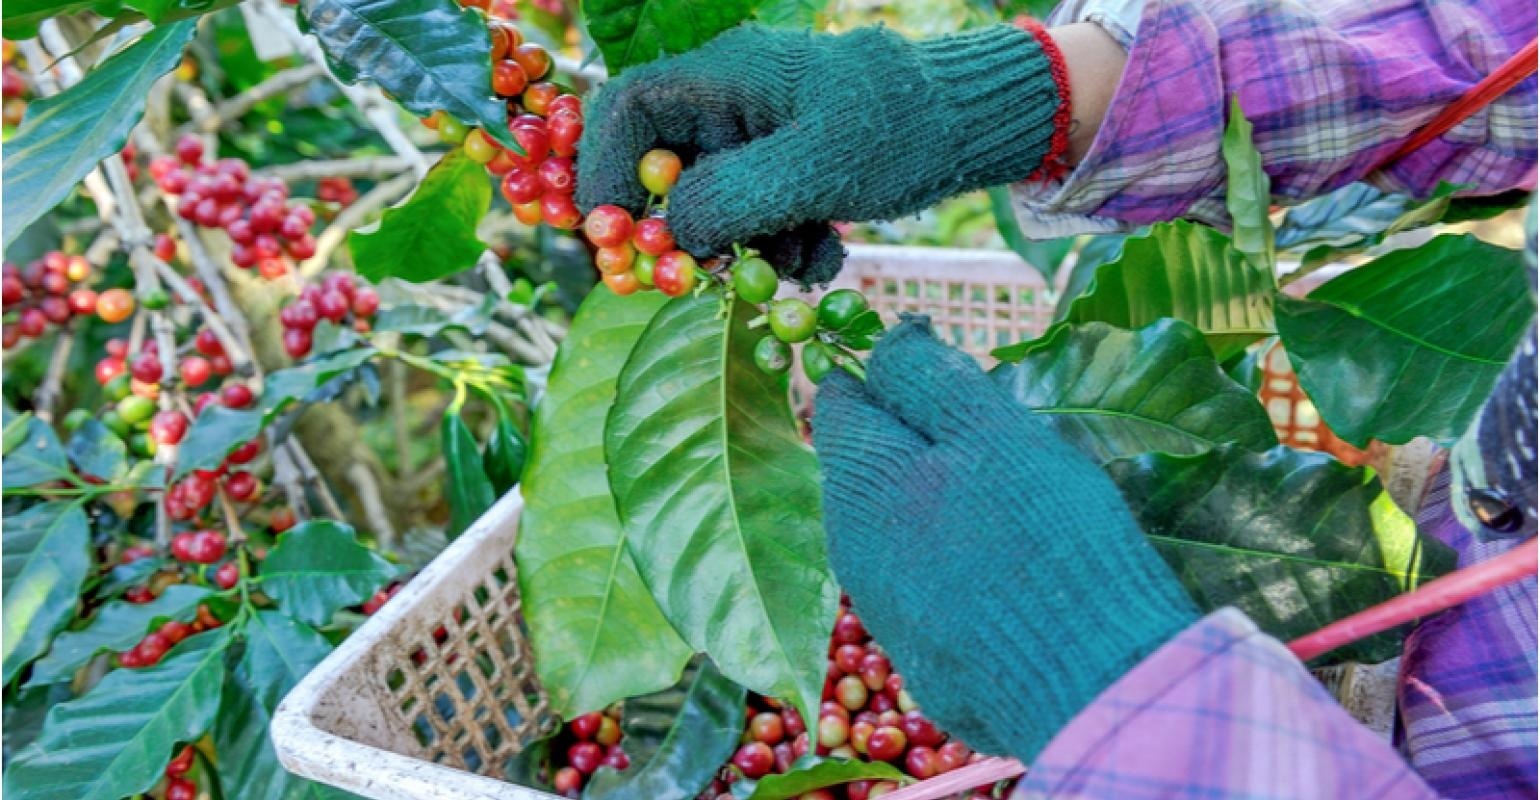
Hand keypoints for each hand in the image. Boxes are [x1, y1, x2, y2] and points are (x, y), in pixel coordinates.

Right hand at [576, 24, 1064, 284]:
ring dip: (748, 252)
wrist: (974, 125)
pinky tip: (825, 254)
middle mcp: (733, 106)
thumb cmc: (900, 127)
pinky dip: (784, 250)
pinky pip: (760, 222)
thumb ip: (734, 197)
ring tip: (799, 262)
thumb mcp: (816, 165)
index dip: (603, 170)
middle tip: (705, 276)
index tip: (609, 233)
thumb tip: (673, 235)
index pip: (627, 109)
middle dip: (689, 232)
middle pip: (667, 171)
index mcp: (725, 76)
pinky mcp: (791, 175)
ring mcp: (762, 142)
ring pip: (717, 209)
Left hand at [812, 319, 1198, 761]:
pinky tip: (1008, 568)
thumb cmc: (1045, 538)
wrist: (1088, 685)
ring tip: (1010, 503)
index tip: (943, 371)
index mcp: (859, 479)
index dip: (888, 375)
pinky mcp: (919, 653)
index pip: (843, 402)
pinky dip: (954, 562)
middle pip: (869, 467)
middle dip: (916, 442)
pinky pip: (924, 584)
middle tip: (994, 439)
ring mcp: (881, 607)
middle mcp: (849, 545)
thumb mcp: (995, 432)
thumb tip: (887, 338)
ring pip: (895, 526)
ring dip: (936, 502)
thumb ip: (929, 378)